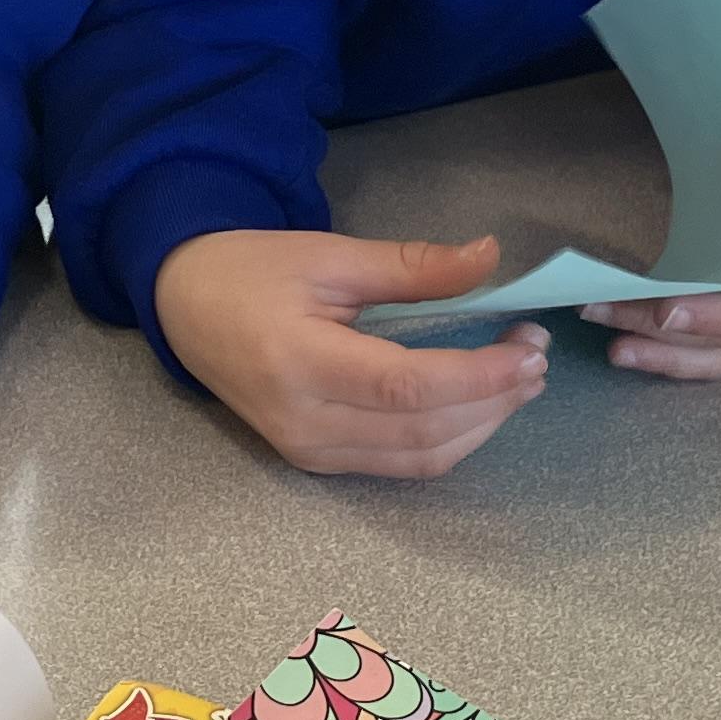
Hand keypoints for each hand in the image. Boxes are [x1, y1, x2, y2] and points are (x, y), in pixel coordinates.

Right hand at [155, 230, 548, 478]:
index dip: (478, 374)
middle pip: (422, 431)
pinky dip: (450, 439)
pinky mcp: (316, 461)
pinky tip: (479, 404)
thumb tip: (490, 257)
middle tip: (536, 354)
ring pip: (419, 458)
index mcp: (300, 362)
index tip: (528, 348)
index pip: (407, 386)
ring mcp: (309, 451)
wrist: (184, 308)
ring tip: (521, 379)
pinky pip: (399, 464)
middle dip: (493, 399)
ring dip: (482, 424)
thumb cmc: (251, 272)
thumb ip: (412, 266)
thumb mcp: (328, 254)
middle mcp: (304, 422)